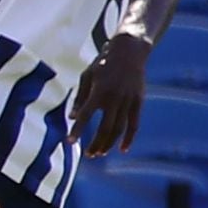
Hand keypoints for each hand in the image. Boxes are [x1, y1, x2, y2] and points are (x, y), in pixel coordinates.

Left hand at [72, 33, 151, 156]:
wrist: (129, 51)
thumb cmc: (102, 64)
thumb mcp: (86, 76)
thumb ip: (80, 98)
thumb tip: (73, 118)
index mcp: (99, 91)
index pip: (86, 116)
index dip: (78, 130)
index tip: (69, 142)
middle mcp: (115, 98)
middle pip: (105, 128)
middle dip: (96, 144)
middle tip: (89, 155)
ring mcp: (128, 101)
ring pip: (119, 129)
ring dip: (110, 143)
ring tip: (100, 153)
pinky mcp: (138, 102)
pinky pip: (134, 124)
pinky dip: (129, 138)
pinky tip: (123, 149)